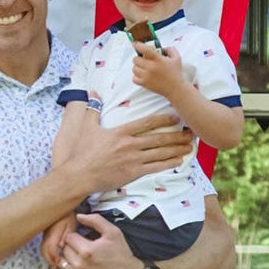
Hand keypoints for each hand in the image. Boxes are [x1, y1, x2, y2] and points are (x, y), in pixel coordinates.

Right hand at [41, 215, 73, 268]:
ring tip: (56, 265)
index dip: (55, 256)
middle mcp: (46, 235)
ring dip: (48, 258)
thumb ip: (66, 235)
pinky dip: (47, 255)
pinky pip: (43, 248)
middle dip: (50, 260)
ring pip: (42, 250)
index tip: (60, 262)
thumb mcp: (70, 224)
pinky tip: (54, 258)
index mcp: (53, 231)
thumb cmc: (67, 216)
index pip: (51, 247)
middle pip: (44, 251)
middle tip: (57, 267)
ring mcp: (44, 236)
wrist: (58, 207)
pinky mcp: (44, 237)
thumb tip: (61, 246)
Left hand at [51, 212, 144, 268]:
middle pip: (64, 250)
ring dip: (66, 259)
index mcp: (87, 250)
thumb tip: (78, 216)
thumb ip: (95, 220)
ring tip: (76, 258)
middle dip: (71, 247)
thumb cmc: (121, 254)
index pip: (69, 238)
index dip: (76, 237)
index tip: (83, 240)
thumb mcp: (113, 232)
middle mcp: (80, 265)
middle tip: (81, 249)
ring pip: (60, 262)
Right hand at [73, 110, 192, 194]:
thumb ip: (93, 110)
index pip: (146, 123)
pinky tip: (178, 161)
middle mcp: (130, 145)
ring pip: (160, 153)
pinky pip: (155, 167)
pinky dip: (168, 164)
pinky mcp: (133, 173)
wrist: (79, 175)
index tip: (175, 118)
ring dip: (177, 149)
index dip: (163, 119)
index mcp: (121, 132)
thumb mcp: (86, 128)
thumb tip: (93, 92)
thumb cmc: (81, 153)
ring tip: (189, 146)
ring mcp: (133, 160)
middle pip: (158, 138)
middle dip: (176, 135)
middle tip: (190, 132)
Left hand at [132, 41, 185, 101]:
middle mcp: (151, 67)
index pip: (144, 50)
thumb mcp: (176, 57)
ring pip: (134, 68)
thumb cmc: (176, 73)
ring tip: (144, 68)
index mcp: (158, 59)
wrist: (176, 88)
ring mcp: (146, 76)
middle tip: (144, 59)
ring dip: (138, 67)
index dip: (138, 45)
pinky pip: (134, 78)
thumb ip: (169, 49)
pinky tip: (143, 75)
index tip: (135, 44)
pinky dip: (136, 76)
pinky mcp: (144, 84)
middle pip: (135, 59)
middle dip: (139, 58)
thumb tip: (161, 47)